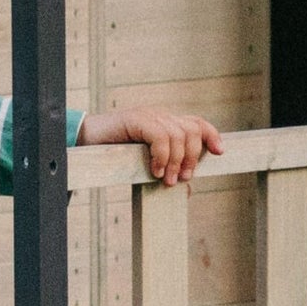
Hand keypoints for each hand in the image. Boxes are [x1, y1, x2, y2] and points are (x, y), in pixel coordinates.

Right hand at [89, 101, 221, 187]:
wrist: (87, 142)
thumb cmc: (116, 153)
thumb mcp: (146, 162)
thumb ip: (166, 169)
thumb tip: (188, 190)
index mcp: (166, 123)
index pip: (196, 123)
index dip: (211, 135)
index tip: (220, 153)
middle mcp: (161, 116)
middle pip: (191, 130)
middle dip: (191, 157)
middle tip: (182, 179)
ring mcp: (149, 115)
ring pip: (177, 135)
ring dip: (175, 162)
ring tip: (166, 180)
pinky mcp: (136, 119)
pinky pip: (159, 136)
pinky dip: (161, 156)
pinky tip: (154, 171)